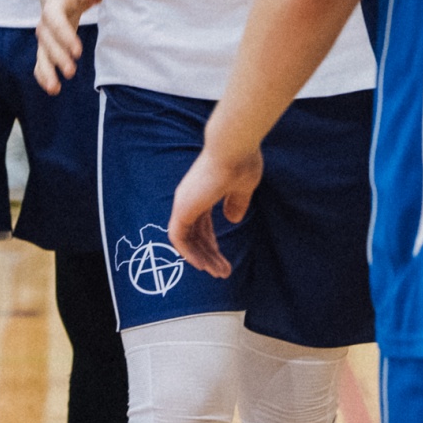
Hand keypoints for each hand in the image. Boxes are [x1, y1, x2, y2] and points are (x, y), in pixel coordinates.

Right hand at [34, 0, 101, 93]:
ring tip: (55, 89)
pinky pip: (40, 63)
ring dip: (47, 73)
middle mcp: (44, 25)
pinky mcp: (45, 49)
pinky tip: (53, 89)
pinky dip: (43, 76)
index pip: (57, 23)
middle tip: (71, 72)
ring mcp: (43, 39)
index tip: (78, 52)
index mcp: (53, 8)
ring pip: (42, 56)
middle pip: (48, 43)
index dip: (65, 37)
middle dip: (58, 58)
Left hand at [168, 142, 262, 277]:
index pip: (202, 224)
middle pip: (196, 234)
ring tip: (218, 273)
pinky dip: (187, 253)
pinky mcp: (182, 207)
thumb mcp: (243, 187)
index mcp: (203, 191)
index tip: (224, 260)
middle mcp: (190, 197)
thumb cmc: (241, 162)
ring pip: (187, 239)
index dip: (211, 243)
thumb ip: (236, 203)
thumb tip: (233, 219)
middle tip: (223, 273)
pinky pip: (178, 237)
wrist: (234, 148)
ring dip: (202, 258)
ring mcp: (184, 202)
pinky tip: (202, 265)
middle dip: (210, 255)